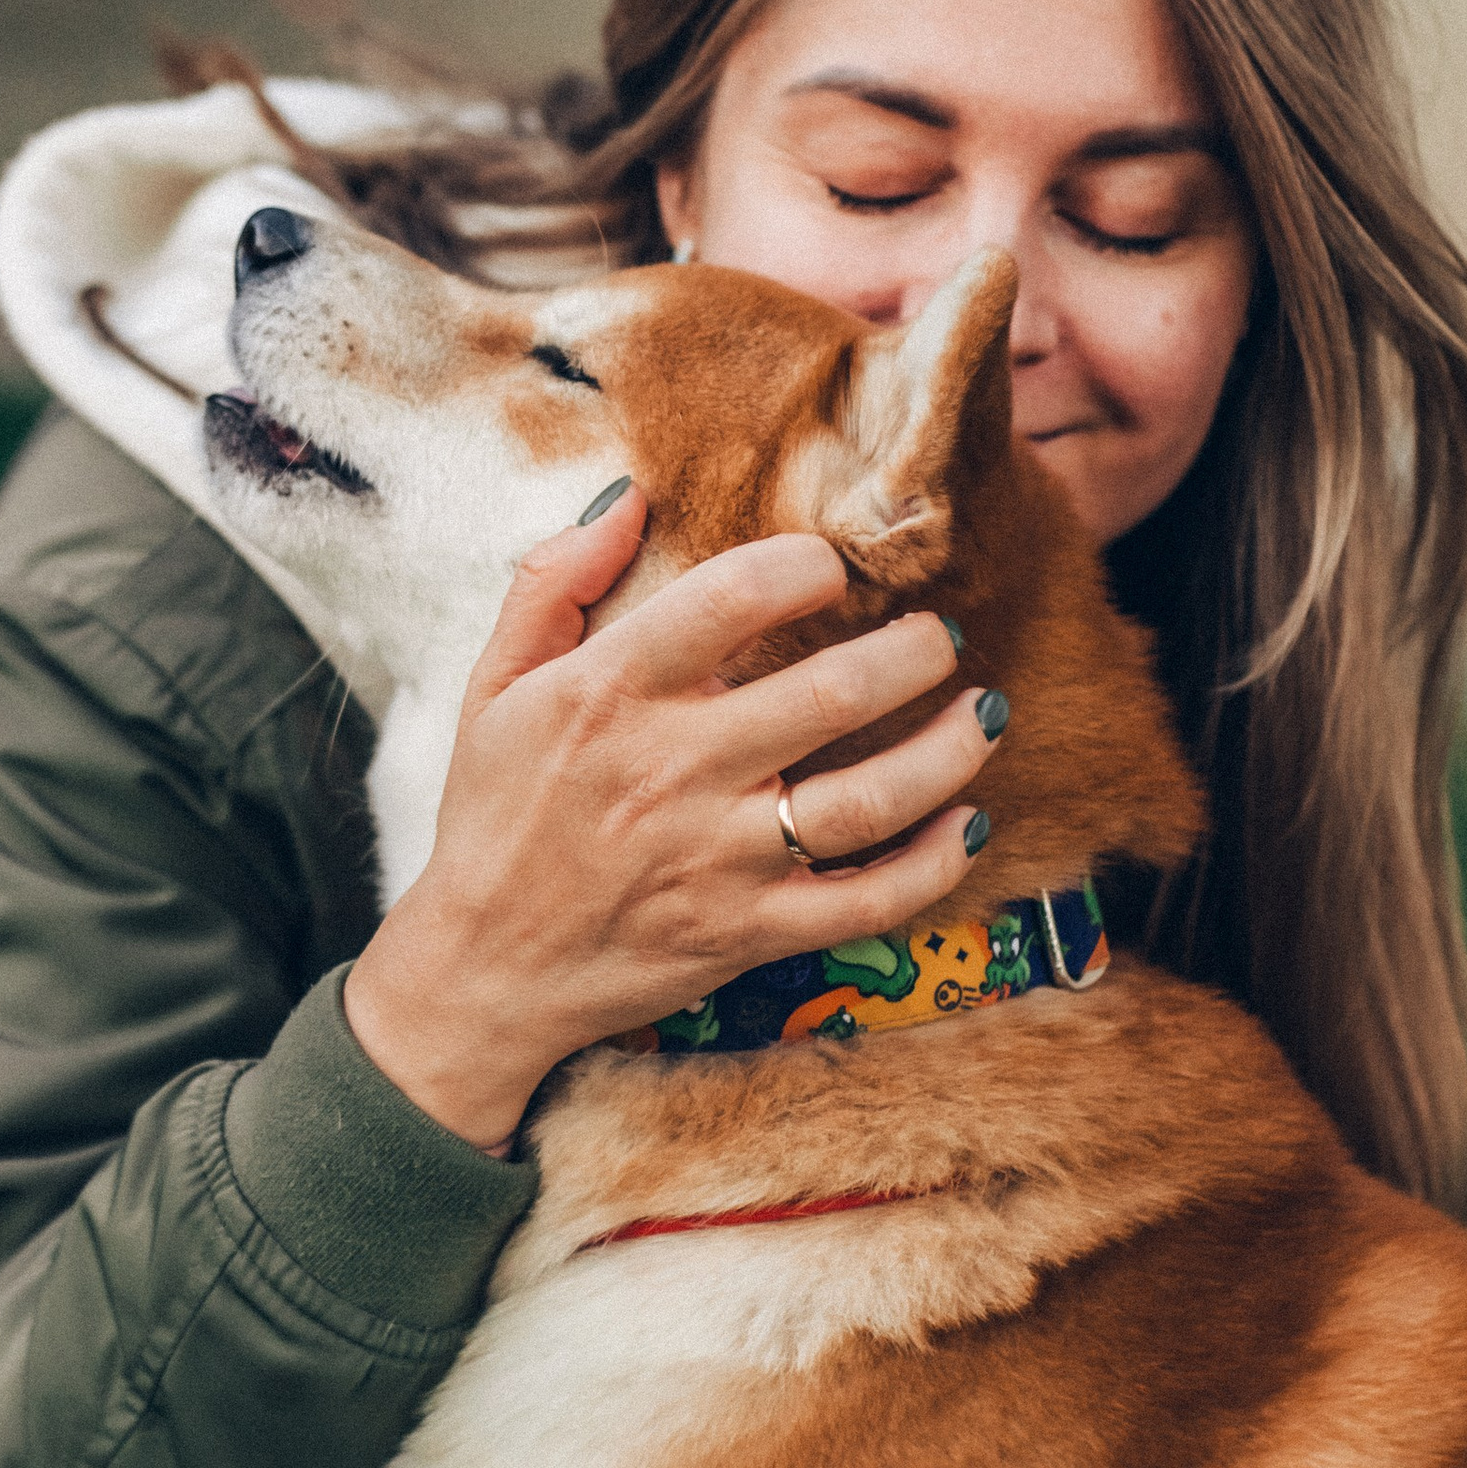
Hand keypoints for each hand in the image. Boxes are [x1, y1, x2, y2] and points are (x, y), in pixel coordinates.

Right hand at [342, 486, 1001, 1150]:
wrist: (482, 971)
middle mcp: (671, 772)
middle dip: (913, 652)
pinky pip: (866, 902)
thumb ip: (552, 583)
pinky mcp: (746, 933)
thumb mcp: (492, 687)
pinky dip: (932, 865)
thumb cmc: (494, 817)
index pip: (730, 599)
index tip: (832, 567)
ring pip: (868, 800)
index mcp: (607, 695)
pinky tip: (968, 826)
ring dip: (948, 750)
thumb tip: (630, 496)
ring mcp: (717, 860)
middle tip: (939, 636)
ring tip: (984, 711)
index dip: (804, 567)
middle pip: (832, 695)